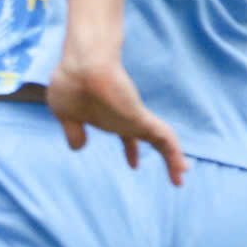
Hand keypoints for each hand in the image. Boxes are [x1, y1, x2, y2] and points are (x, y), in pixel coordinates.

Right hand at [47, 55, 186, 185]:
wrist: (83, 69)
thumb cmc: (71, 84)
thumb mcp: (64, 112)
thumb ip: (73, 130)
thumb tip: (79, 147)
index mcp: (107, 117)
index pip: (124, 136)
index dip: (130, 150)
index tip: (134, 165)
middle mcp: (124, 117)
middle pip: (144, 139)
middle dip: (159, 157)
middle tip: (165, 172)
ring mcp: (134, 118)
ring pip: (162, 141)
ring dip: (172, 160)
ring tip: (181, 177)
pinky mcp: (142, 120)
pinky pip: (165, 141)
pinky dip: (174, 156)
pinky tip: (182, 170)